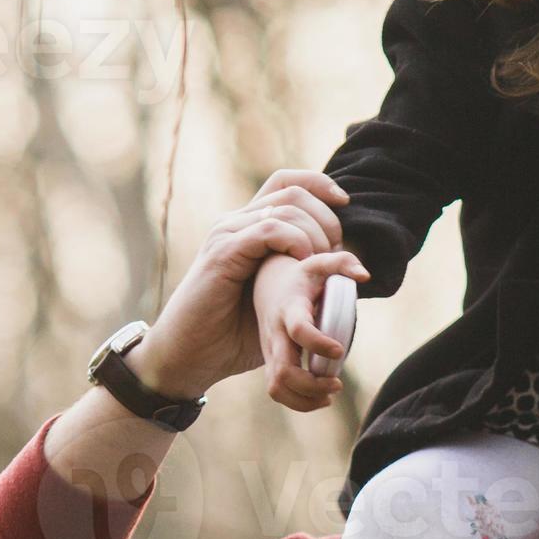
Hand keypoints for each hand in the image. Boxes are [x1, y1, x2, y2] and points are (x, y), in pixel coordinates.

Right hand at [124, 170, 352, 399]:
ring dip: (316, 234)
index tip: (346, 204)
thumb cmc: (237, 333)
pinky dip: (296, 243)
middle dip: (326, 218)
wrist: (191, 355)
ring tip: (322, 265)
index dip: (319, 185)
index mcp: (250, 227)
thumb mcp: (280, 298)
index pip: (287, 182)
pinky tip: (303, 266)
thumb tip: (347, 270)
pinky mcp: (224, 252)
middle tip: (336, 253)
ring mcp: (228, 234)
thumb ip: (306, 276)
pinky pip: (269, 229)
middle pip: (293, 191)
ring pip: (286, 208)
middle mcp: (237, 222)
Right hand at [252, 251, 366, 412]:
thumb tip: (365, 276)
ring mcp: (270, 351)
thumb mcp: (319, 263)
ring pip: (277, 387)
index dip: (318, 343)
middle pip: (283, 371)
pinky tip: (322, 398)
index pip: (299, 330)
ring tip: (330, 395)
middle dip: (312, 385)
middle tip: (337, 383)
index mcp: (289, 310)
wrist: (267, 283)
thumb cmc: (301, 276)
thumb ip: (343, 262)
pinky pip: (278, 391)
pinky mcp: (271, 362)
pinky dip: (299, 402)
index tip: (340, 351)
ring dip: (304, 399)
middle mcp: (275, 334)